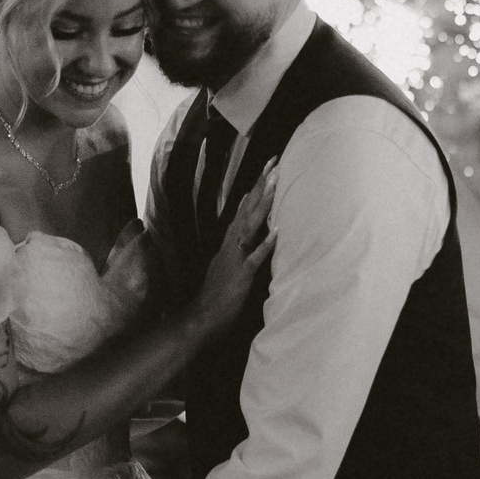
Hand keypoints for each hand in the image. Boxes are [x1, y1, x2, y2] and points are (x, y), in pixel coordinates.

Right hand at [190, 161, 279, 334]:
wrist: (202, 316)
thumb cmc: (219, 291)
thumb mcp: (228, 259)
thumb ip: (238, 238)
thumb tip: (248, 217)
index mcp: (231, 240)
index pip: (246, 207)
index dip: (258, 186)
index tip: (269, 166)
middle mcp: (232, 243)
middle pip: (249, 209)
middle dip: (262, 185)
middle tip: (275, 162)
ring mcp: (236, 257)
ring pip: (251, 225)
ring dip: (264, 204)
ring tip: (276, 183)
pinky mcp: (241, 274)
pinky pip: (254, 258)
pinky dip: (265, 244)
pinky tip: (277, 232)